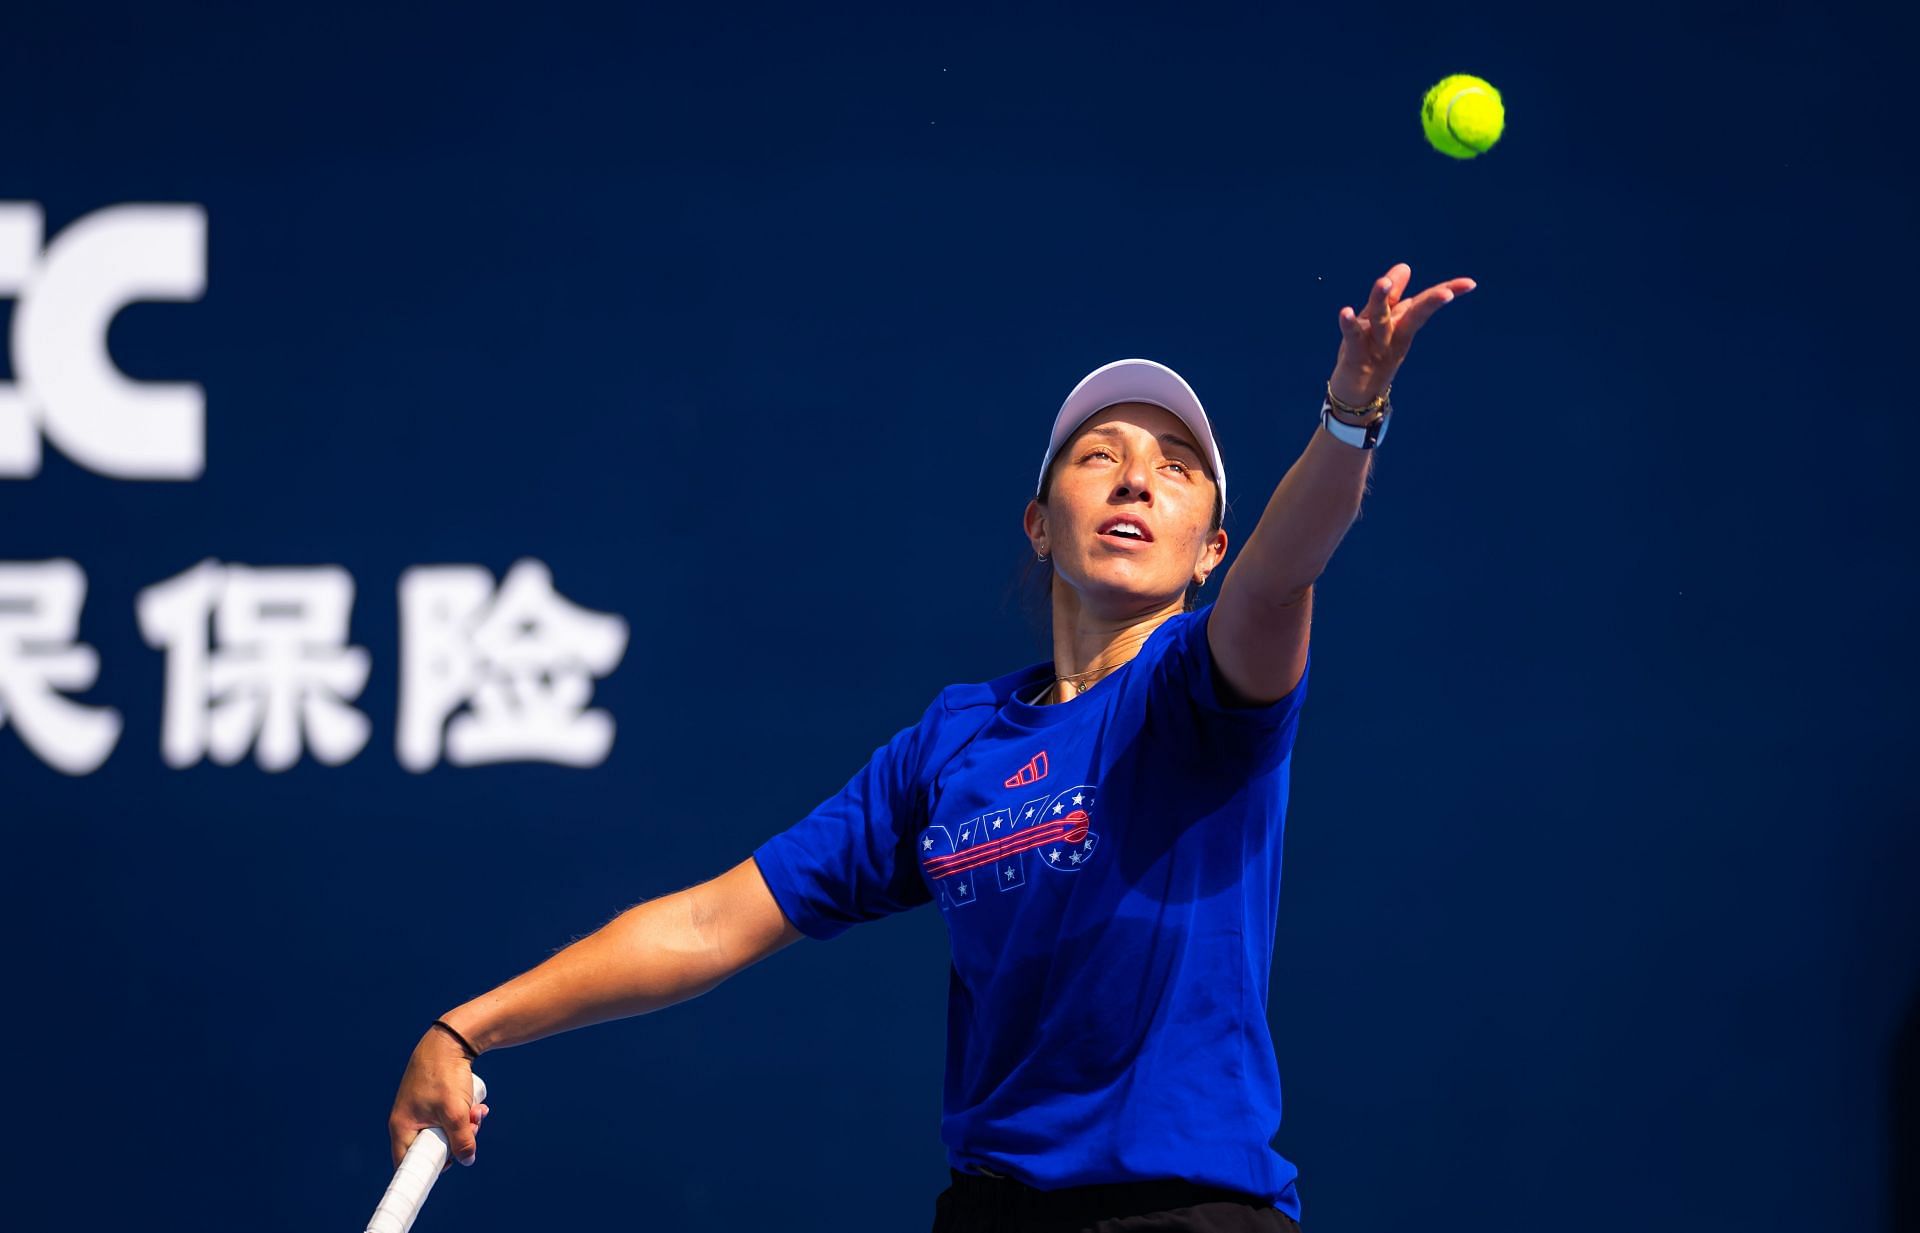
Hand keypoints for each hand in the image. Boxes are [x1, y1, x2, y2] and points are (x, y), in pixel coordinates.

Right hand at [387, 1025, 489, 1169]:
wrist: (450, 1039)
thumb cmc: (445, 1075)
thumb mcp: (455, 1112)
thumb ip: (461, 1140)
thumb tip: (467, 1160)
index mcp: (403, 1126)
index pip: (408, 1162)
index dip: (428, 1168)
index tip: (449, 1164)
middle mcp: (408, 1120)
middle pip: (433, 1146)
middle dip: (457, 1140)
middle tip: (473, 1128)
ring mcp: (420, 1109)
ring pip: (445, 1131)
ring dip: (465, 1125)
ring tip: (478, 1111)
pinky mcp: (433, 1100)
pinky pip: (449, 1117)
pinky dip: (463, 1113)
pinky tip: (477, 1106)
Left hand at [1329, 263, 1475, 406]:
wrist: (1355, 397)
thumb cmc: (1370, 354)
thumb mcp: (1383, 323)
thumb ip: (1392, 296)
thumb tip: (1405, 266)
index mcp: (1403, 325)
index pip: (1426, 304)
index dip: (1447, 292)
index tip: (1470, 283)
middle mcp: (1394, 335)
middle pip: (1414, 315)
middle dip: (1429, 303)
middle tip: (1446, 293)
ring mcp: (1376, 347)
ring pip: (1381, 320)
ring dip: (1381, 300)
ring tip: (1383, 282)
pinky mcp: (1355, 356)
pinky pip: (1352, 337)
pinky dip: (1349, 324)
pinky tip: (1345, 311)